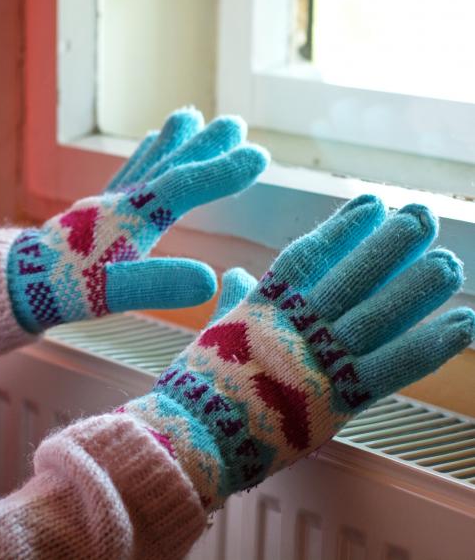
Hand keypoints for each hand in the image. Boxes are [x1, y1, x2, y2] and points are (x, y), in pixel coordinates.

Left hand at [7, 108, 267, 332]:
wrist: (22, 280)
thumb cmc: (68, 288)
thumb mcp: (115, 293)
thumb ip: (159, 284)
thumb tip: (209, 280)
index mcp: (133, 218)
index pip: (184, 186)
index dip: (222, 171)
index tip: (258, 155)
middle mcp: (123, 201)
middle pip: (171, 165)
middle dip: (206, 147)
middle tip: (235, 124)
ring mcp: (110, 200)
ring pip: (149, 163)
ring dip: (175, 142)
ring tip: (190, 117)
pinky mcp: (99, 206)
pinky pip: (129, 172)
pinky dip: (146, 155)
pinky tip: (152, 147)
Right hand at [125, 195, 474, 509]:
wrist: (192, 435)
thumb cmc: (198, 383)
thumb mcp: (213, 330)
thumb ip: (235, 299)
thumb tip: (235, 273)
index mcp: (263, 304)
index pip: (309, 255)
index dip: (342, 228)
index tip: (371, 204)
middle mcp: (295, 325)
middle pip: (351, 277)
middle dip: (388, 245)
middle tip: (421, 216)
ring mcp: (318, 360)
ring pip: (377, 316)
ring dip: (416, 288)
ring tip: (449, 261)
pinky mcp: (338, 399)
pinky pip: (391, 368)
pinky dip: (430, 346)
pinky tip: (462, 322)